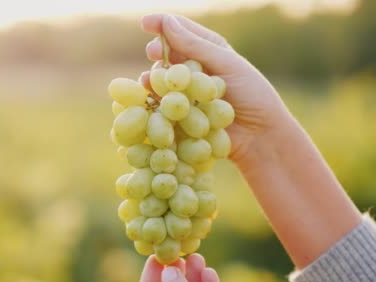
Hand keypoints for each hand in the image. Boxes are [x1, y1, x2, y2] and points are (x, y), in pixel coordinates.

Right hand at [139, 14, 292, 169]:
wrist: (259, 136)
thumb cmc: (252, 96)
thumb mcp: (226, 64)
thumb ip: (195, 45)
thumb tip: (168, 22)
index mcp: (209, 50)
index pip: (181, 30)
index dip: (162, 24)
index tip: (145, 23)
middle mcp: (194, 69)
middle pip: (167, 53)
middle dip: (157, 51)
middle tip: (152, 52)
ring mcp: (185, 92)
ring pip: (161, 78)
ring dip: (155, 76)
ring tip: (151, 80)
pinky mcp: (178, 114)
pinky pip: (160, 103)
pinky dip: (153, 99)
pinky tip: (150, 98)